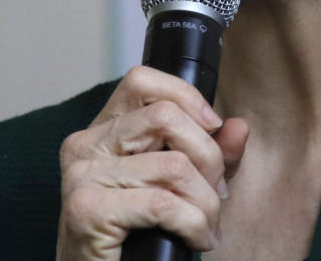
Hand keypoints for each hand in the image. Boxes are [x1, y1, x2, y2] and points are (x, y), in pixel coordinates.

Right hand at [56, 66, 248, 260]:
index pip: (142, 81)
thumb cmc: (140, 237)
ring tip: (208, 226)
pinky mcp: (86, 210)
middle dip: (209, 157)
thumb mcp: (184, 186)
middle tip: (217, 194)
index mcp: (103, 131)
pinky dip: (192, 224)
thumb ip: (211, 154)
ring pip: (173, 164)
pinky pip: (162, 203)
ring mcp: (81, 176)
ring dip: (206, 203)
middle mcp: (84, 145)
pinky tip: (196, 240)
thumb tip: (238, 126)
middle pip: (165, 117)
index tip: (214, 128)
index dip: (186, 97)